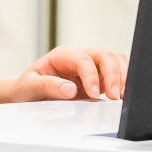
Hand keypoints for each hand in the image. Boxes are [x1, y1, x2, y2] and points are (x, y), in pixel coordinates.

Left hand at [11, 45, 128, 101]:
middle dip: (113, 75)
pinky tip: (122, 95)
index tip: (94, 94)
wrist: (28, 93)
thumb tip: (69, 89)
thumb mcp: (29, 87)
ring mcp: (91, 65)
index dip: (91, 76)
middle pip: (104, 55)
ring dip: (122, 76)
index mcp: (62, 55)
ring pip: (115, 60)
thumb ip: (48, 86)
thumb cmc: (27, 88)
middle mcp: (79, 56)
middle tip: (115, 96)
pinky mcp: (98, 76)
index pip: (83, 59)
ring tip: (121, 96)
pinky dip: (123, 80)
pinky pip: (117, 71)